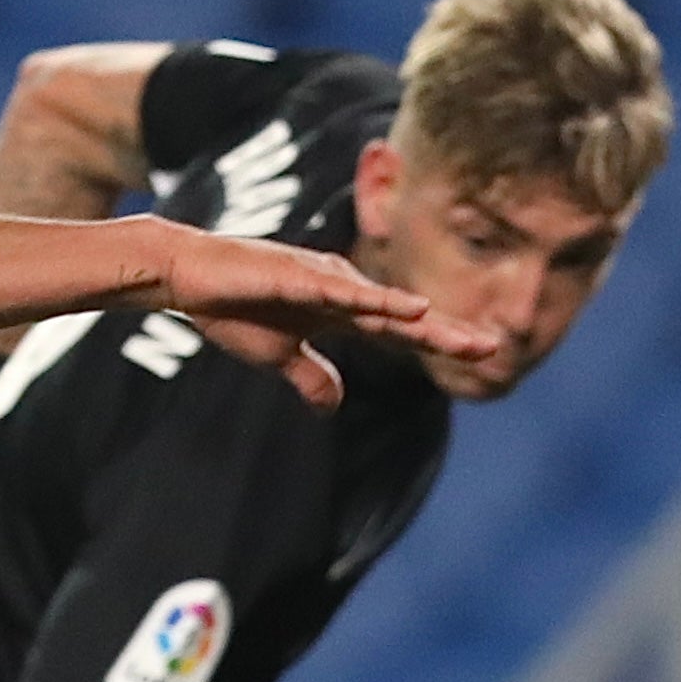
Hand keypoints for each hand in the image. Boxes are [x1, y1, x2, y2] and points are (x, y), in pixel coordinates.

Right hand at [149, 227, 479, 412]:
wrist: (186, 276)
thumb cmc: (232, 308)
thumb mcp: (278, 357)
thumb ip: (310, 377)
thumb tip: (334, 406)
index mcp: (341, 312)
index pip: (401, 332)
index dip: (442, 342)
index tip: (484, 354)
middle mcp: (342, 291)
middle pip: (403, 317)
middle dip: (448, 333)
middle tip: (494, 347)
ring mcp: (321, 280)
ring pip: (381, 304)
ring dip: (421, 321)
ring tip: (460, 336)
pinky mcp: (296, 276)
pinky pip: (340, 291)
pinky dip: (374, 300)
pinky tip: (405, 307)